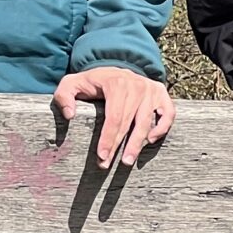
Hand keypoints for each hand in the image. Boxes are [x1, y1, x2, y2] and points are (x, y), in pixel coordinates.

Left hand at [55, 66, 176, 168]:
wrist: (115, 68)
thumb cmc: (92, 82)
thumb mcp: (72, 83)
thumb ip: (64, 96)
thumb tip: (69, 115)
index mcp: (116, 83)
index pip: (114, 116)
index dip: (108, 138)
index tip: (101, 156)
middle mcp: (136, 85)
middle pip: (129, 123)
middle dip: (119, 146)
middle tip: (108, 164)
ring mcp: (151, 89)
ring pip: (147, 122)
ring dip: (138, 144)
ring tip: (128, 161)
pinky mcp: (161, 93)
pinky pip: (168, 113)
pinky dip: (162, 127)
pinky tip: (150, 141)